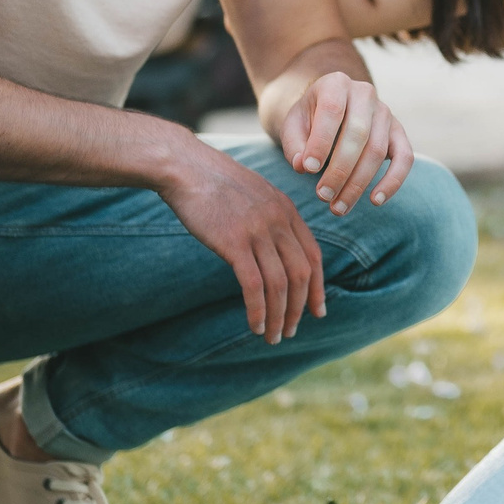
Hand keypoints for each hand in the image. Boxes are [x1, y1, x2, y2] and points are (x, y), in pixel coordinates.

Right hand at [158, 142, 327, 343]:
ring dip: (279, 316)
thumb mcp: (254, 195)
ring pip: (280, 285)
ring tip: (273, 336)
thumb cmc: (213, 182)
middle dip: (299, 308)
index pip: (313, 256)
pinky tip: (255, 324)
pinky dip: (258, 310)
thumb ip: (270, 219)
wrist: (185, 167)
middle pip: (301, 274)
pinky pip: (254, 286)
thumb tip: (274, 248)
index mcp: (287, 210)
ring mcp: (258, 231)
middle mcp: (279, 221)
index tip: (317, 311)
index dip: (318, 287)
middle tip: (291, 331)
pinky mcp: (234, 242)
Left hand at [280, 70, 415, 216]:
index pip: (332, 111)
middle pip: (358, 134)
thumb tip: (304, 166)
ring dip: (358, 183)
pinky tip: (376, 200)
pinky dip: (393, 181)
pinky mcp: (398, 133)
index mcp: (336, 84)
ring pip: (378, 150)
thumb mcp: (292, 126)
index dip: (321, 142)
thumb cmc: (308, 120)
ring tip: (338, 207)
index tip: (307, 170)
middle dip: (340, 170)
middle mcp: (365, 93)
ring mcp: (385, 112)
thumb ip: (294, 145)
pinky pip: (405, 158)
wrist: (328, 109)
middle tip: (322, 196)